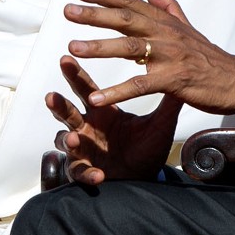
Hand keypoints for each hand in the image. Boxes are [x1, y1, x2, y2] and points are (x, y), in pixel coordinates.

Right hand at [46, 56, 183, 185]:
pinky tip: (98, 174)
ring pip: (65, 140)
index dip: (75, 74)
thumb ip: (168, 103)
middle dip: (58, 104)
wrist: (147, 176)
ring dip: (67, 139)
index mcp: (103, 111)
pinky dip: (87, 173)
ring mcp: (83, 148)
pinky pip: (80, 171)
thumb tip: (182, 75)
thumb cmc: (148, 148)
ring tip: (73, 138)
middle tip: (51, 96)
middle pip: (67, 111)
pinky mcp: (84, 168)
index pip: (86, 88)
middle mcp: (87, 126)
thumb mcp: (160, 124)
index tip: (65, 58)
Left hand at [67, 0, 234, 114]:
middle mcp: (166, 34)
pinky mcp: (174, 80)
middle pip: (126, 19)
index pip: (130, 2)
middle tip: (67, 11)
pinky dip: (117, 91)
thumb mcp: (186, 27)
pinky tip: (97, 98)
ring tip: (72, 48)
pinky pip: (141, 85)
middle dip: (95, 14)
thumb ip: (166, 6)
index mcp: (165, 22)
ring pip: (130, 48)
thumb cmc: (208, 57)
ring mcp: (170, 56)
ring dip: (100, 48)